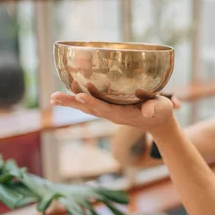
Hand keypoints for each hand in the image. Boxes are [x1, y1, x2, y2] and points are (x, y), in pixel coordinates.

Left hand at [50, 90, 180, 133]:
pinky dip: (77, 99)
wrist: (158, 121)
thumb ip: (155, 108)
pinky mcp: (109, 108)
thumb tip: (148, 111)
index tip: (79, 96)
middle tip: (54, 98)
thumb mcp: (162, 109)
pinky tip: (67, 93)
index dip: (92, 103)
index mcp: (123, 114)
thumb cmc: (161, 112)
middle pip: (88, 109)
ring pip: (86, 107)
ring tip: (53, 98)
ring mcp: (109, 112)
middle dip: (71, 103)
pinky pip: (90, 104)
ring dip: (69, 102)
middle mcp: (112, 114)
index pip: (104, 109)